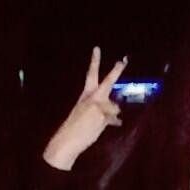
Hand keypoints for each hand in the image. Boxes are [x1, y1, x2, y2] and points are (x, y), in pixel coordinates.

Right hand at [43, 45, 126, 168]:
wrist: (67, 140)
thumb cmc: (74, 127)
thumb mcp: (83, 112)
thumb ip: (99, 107)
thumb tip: (116, 108)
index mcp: (86, 95)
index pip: (91, 75)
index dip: (95, 61)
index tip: (97, 49)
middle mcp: (93, 98)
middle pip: (108, 81)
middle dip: (116, 71)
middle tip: (122, 61)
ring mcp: (99, 106)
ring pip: (115, 107)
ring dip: (113, 114)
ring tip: (102, 122)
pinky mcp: (103, 116)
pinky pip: (115, 119)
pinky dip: (114, 122)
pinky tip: (111, 125)